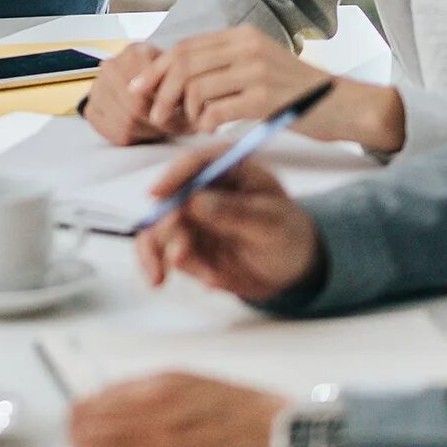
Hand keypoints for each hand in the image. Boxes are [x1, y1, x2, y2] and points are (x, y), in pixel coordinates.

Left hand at [69, 374, 290, 446]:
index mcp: (157, 383)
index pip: (94, 396)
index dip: (88, 415)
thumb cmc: (249, 415)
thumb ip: (155, 392)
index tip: (93, 426)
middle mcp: (149, 407)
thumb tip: (119, 403)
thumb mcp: (195, 384)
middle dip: (83, 438)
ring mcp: (155, 442)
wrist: (283, 440)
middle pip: (82, 423)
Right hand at [82, 43, 185, 145]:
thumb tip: (192, 106)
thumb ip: (182, 83)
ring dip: (151, 132)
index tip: (188, 120)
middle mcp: (110, 68)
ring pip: (127, 123)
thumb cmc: (160, 76)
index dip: (171, 110)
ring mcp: (97, 89)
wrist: (130, 76)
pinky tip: (148, 131)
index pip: (149, 89)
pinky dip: (135, 138)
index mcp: (133, 53)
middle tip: (181, 130)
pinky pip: (115, 134)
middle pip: (136, 108)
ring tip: (167, 130)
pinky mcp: (91, 111)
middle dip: (163, 124)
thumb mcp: (174, 70)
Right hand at [132, 144, 327, 302]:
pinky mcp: (182, 243)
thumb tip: (194, 201)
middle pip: (167, 200)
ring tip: (208, 276)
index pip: (193, 163)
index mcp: (227, 168)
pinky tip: (210, 282)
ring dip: (170, 254)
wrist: (289, 266)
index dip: (171, 176)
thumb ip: (235, 212)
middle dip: (168, 228)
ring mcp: (188, 218)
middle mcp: (200, 189)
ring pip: (158, 230)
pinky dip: (177, 269)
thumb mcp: (271, 222)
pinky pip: (163, 255)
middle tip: (182, 253)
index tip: (156, 194)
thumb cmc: (286, 231)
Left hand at [161, 27, 402, 151]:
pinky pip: (217, 110)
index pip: (185, 47)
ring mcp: (257, 70)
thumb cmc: (296, 92)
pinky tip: (212, 129)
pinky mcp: (266, 97)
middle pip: (184, 65)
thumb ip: (222, 64)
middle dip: (162, 93)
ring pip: (196, 89)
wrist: (345, 105)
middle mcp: (247, 47)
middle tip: (158, 116)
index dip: (156, 69)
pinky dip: (205, 123)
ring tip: (194, 125)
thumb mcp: (257, 65)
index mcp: (241, 35)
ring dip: (186, 113)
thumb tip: (174, 77)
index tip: (139, 89)